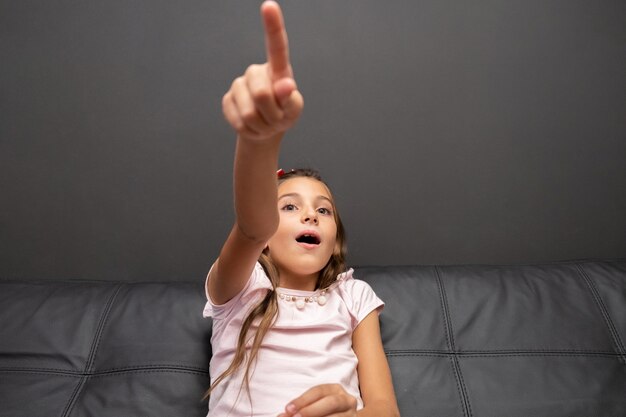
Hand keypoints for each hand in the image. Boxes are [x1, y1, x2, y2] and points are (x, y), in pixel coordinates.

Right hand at [222, 1, 303, 140]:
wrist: (265, 129)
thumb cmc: (284, 114)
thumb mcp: (293, 110)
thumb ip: (291, 100)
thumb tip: (285, 85)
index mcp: (278, 69)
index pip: (276, 46)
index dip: (273, 26)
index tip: (269, 6)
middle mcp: (256, 72)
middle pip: (262, 94)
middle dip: (272, 115)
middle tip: (276, 120)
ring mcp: (239, 85)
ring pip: (250, 112)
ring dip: (262, 125)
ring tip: (265, 123)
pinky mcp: (228, 100)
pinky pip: (239, 121)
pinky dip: (250, 131)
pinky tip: (253, 126)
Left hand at [278, 384, 357, 416]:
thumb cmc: (324, 411)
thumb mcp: (313, 405)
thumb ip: (300, 409)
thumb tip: (281, 416)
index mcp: (335, 390)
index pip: (318, 391)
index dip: (303, 400)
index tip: (288, 409)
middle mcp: (347, 401)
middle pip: (331, 403)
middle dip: (311, 411)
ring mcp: (352, 415)